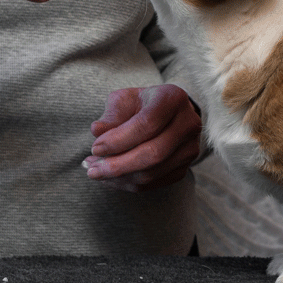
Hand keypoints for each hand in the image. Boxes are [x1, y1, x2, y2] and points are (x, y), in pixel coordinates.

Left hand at [84, 84, 201, 191]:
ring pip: (152, 172)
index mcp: (173, 99)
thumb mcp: (124, 100)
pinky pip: (154, 183)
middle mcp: (188, 124)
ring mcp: (190, 148)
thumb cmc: (141, 104)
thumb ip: (111, 115)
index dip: (119, 140)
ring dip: (119, 178)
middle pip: (153, 153)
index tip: (95, 148)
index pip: (148, 124)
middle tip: (91, 170)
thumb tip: (97, 130)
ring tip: (96, 172)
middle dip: (118, 166)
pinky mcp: (185, 167)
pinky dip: (128, 184)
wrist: (167, 115)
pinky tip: (111, 178)